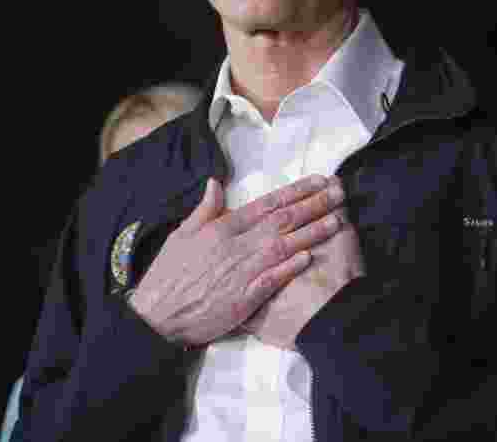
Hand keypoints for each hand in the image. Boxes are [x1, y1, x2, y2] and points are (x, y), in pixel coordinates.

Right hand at [128, 174, 344, 346]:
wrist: (157, 315)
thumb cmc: (169, 274)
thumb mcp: (181, 234)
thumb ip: (204, 209)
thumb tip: (215, 182)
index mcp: (222, 228)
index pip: (266, 204)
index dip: (295, 191)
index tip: (318, 181)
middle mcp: (236, 245)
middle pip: (282, 221)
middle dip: (313, 205)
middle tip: (338, 193)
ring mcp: (241, 272)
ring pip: (284, 246)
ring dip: (312, 232)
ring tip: (337, 220)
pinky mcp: (244, 299)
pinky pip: (273, 279)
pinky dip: (292, 267)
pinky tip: (311, 256)